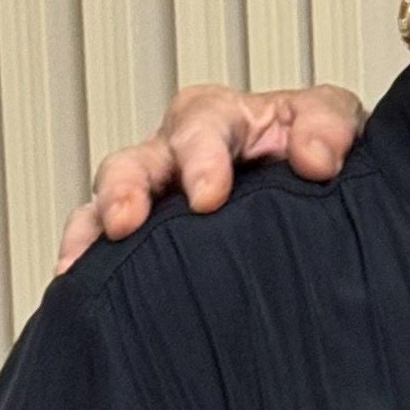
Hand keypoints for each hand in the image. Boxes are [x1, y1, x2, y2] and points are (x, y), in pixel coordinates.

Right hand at [56, 82, 366, 270]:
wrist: (321, 192)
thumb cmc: (317, 149)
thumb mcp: (334, 122)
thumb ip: (328, 130)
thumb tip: (314, 159)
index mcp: (219, 119)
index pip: (201, 128)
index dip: (201, 160)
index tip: (208, 197)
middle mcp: (173, 155)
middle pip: (134, 164)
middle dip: (125, 191)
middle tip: (125, 223)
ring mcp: (153, 200)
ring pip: (104, 207)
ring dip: (92, 233)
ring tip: (77, 265)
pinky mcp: (144, 241)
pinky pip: (104, 251)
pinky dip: (87, 267)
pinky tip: (76, 290)